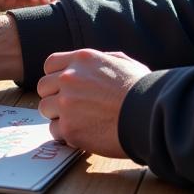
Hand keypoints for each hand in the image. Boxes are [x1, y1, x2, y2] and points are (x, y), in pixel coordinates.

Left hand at [36, 49, 150, 157]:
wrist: (149, 115)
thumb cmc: (142, 90)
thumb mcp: (122, 62)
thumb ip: (99, 60)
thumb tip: (90, 65)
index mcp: (81, 59)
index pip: (50, 65)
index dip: (56, 76)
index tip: (65, 87)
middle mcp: (69, 78)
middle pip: (43, 87)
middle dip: (54, 96)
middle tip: (71, 107)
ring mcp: (66, 103)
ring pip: (46, 109)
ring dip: (58, 116)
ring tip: (78, 121)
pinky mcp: (70, 128)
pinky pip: (54, 131)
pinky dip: (66, 134)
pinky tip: (82, 133)